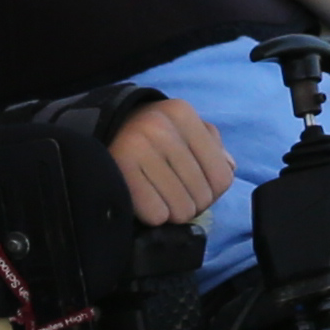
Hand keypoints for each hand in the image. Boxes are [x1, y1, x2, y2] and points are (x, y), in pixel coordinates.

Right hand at [103, 95, 233, 227]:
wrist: (100, 134)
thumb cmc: (149, 136)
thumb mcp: (181, 128)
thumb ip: (211, 145)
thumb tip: (229, 167)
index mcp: (182, 114)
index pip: (222, 177)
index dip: (212, 192)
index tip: (193, 187)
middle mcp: (161, 127)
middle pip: (202, 196)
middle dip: (191, 203)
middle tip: (172, 194)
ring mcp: (138, 148)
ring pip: (181, 210)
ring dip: (172, 212)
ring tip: (159, 197)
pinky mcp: (119, 171)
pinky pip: (156, 214)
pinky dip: (153, 216)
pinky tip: (143, 202)